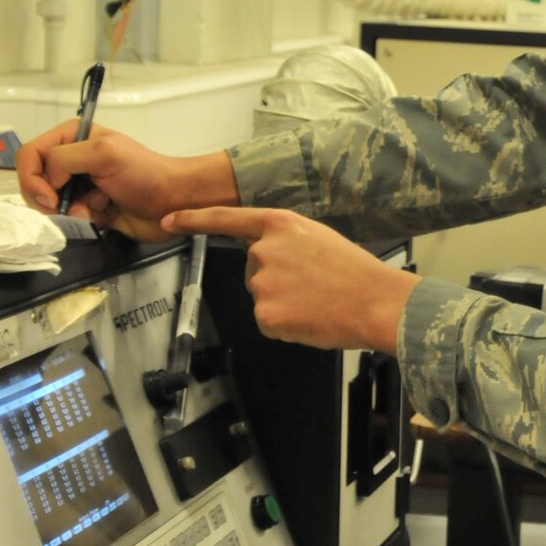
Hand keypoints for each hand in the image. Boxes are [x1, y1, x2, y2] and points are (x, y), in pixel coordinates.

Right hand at [17, 123, 236, 240]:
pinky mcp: (89, 207)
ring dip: (69, 209)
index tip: (49, 197)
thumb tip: (48, 182)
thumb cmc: (145, 173)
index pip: (30, 154)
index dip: (32, 177)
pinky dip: (82, 218)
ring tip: (96, 206)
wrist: (174, 202)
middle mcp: (72, 159)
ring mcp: (80, 184)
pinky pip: (68, 217)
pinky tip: (103, 212)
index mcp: (72, 137)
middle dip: (47, 197)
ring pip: (49, 202)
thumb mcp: (103, 153)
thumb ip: (64, 159)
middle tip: (67, 206)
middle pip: (34, 180)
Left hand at [163, 206, 419, 352]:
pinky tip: (310, 319)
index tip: (169, 220)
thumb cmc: (356, 273)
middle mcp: (265, 250)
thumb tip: (267, 256)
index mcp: (280, 225)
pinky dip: (286, 326)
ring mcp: (263, 283)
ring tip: (317, 301)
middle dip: (276, 280)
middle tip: (313, 285)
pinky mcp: (266, 314)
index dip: (194, 219)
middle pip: (252, 269)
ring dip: (283, 304)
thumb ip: (285, 241)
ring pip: (262, 298)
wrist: (376, 302)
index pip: (227, 219)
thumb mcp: (318, 239)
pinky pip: (268, 323)